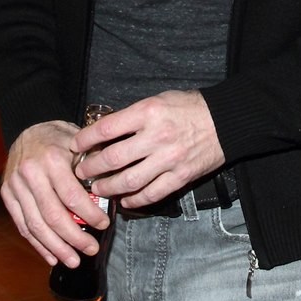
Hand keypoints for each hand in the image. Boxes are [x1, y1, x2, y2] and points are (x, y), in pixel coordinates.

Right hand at [0, 120, 109, 267]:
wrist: (26, 129)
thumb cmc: (58, 138)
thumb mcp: (78, 143)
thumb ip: (93, 164)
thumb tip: (114, 190)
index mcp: (51, 159)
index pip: (72, 196)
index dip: (89, 214)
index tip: (104, 224)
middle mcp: (30, 173)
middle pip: (53, 215)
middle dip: (74, 237)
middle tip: (91, 249)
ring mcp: (15, 185)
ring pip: (35, 225)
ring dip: (56, 247)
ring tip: (73, 260)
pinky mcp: (6, 194)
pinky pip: (22, 224)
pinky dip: (37, 244)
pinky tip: (52, 256)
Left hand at [72, 90, 223, 208]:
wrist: (225, 121)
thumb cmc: (188, 107)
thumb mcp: (157, 100)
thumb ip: (133, 116)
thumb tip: (105, 132)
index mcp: (148, 112)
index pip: (107, 128)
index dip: (86, 139)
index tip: (76, 146)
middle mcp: (156, 137)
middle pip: (113, 158)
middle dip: (92, 169)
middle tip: (82, 173)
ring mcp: (169, 159)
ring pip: (129, 181)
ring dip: (108, 188)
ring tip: (98, 190)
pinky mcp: (180, 176)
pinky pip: (151, 194)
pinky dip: (134, 200)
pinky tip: (124, 200)